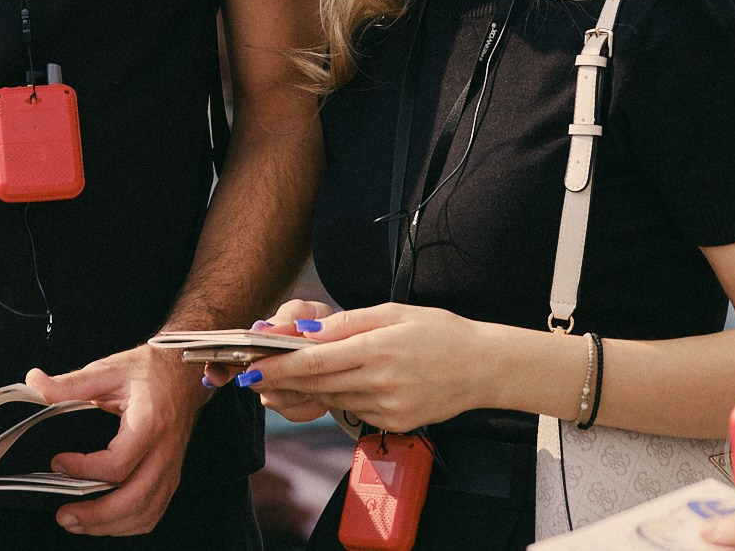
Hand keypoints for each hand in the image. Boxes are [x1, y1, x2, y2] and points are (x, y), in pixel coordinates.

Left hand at [28, 341, 205, 535]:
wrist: (184, 373)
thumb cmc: (151, 371)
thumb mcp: (109, 370)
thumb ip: (71, 383)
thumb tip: (36, 383)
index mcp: (150, 423)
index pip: (118, 463)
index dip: (84, 469)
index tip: (58, 462)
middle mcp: (164, 450)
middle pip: (135, 498)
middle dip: (97, 515)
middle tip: (65, 515)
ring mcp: (171, 466)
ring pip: (146, 511)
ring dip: (110, 525)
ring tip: (78, 522)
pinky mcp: (171, 475)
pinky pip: (153, 511)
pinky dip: (128, 523)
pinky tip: (106, 520)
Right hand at [199, 299, 334, 405]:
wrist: (348, 343)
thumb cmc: (320, 324)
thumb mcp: (307, 312)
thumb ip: (288, 317)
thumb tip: (262, 328)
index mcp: (257, 347)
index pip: (228, 361)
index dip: (218, 369)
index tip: (215, 374)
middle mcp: (262, 372)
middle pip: (255, 384)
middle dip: (273, 378)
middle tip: (292, 368)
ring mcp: (279, 392)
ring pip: (275, 401)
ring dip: (296, 390)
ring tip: (316, 376)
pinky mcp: (299, 408)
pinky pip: (298, 412)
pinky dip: (312, 403)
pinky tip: (324, 392)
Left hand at [238, 302, 485, 431]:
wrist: (482, 367)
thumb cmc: (439, 331)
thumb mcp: (394, 312)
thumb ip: (347, 322)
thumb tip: (306, 332)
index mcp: (379, 349)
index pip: (316, 361)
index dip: (279, 366)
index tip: (253, 366)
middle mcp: (381, 383)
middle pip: (317, 383)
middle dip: (281, 380)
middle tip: (252, 375)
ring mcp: (388, 408)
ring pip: (332, 398)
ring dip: (306, 388)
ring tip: (282, 378)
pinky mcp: (394, 423)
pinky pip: (354, 409)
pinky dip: (338, 396)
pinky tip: (333, 384)